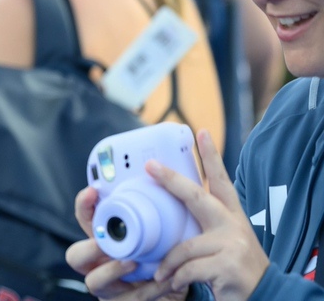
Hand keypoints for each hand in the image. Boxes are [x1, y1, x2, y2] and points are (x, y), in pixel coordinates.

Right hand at [68, 188, 185, 300]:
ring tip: (131, 263)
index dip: (84, 206)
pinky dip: (149, 289)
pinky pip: (131, 297)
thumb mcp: (159, 235)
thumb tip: (168, 180)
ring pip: (94, 281)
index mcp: (104, 241)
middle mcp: (99, 264)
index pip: (85, 220)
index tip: (94, 191)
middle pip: (75, 256)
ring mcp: (109, 288)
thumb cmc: (164, 258)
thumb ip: (157, 215)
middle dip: (88, 248)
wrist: (178, 289)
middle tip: (103, 242)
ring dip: (111, 270)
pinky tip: (166, 280)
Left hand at [151, 130, 268, 299]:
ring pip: (184, 246)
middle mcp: (233, 225)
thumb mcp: (224, 243)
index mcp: (232, 217)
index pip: (220, 181)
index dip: (210, 156)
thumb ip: (204, 227)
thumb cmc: (234, 271)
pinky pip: (188, 268)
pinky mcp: (227, 264)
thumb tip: (170, 213)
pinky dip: (176, 278)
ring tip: (162, 274)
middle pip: (197, 196)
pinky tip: (173, 283)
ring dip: (169, 264)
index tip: (199, 132)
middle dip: (171, 180)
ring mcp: (232, 243)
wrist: (265, 297)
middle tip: (150, 166)